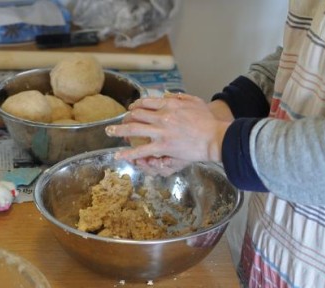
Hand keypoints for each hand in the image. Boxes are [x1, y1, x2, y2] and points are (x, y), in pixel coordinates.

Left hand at [106, 93, 230, 168]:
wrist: (215, 137)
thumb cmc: (208, 121)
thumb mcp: (195, 101)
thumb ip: (180, 97)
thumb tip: (168, 95)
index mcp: (170, 104)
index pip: (146, 102)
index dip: (136, 105)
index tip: (132, 109)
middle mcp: (162, 116)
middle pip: (137, 114)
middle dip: (126, 118)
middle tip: (120, 121)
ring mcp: (161, 131)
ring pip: (133, 130)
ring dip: (119, 130)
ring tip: (109, 132)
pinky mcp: (162, 146)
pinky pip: (141, 150)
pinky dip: (127, 153)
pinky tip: (118, 155)